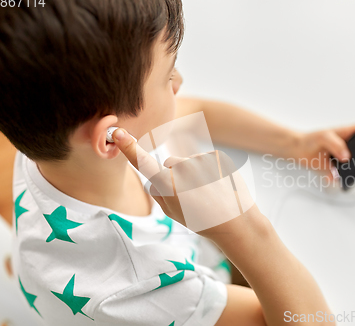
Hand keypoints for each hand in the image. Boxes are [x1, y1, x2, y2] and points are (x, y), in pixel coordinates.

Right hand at [112, 128, 254, 234]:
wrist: (237, 221)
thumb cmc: (203, 221)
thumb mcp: (173, 214)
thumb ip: (158, 194)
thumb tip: (152, 179)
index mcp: (168, 185)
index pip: (143, 163)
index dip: (129, 147)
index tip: (118, 132)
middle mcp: (182, 168)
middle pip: (170, 164)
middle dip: (176, 176)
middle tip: (193, 196)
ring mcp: (201, 159)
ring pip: (189, 162)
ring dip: (194, 173)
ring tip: (208, 192)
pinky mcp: (216, 155)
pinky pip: (204, 159)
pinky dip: (209, 170)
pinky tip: (217, 185)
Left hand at [290, 122, 354, 181]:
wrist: (298, 151)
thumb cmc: (311, 139)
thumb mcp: (323, 137)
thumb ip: (336, 144)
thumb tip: (346, 156)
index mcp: (349, 133)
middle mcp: (349, 146)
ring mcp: (345, 158)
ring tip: (348, 168)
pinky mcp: (339, 170)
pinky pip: (345, 176)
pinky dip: (342, 177)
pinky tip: (334, 175)